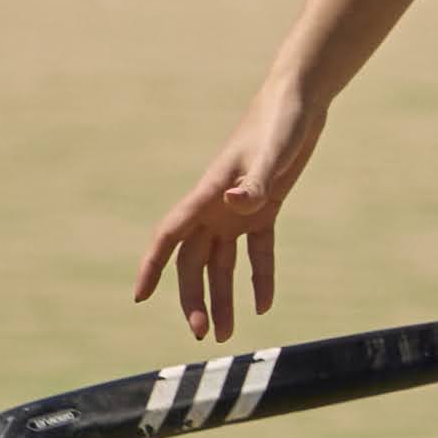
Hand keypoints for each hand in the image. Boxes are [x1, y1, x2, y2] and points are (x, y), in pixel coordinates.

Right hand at [134, 82, 323, 337]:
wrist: (297, 102)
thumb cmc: (279, 122)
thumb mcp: (270, 153)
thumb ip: (252, 182)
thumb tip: (233, 205)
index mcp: (207, 195)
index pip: (169, 238)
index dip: (152, 268)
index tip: (140, 297)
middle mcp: (215, 207)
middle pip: (194, 262)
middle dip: (194, 298)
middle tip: (202, 335)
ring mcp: (238, 210)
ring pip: (221, 264)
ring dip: (222, 297)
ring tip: (226, 333)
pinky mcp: (264, 208)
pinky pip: (256, 253)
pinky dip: (259, 278)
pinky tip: (263, 305)